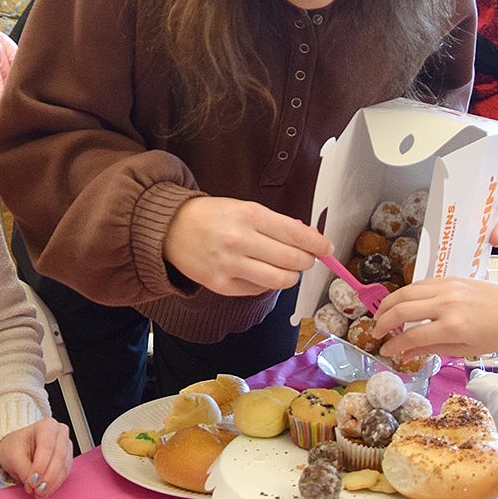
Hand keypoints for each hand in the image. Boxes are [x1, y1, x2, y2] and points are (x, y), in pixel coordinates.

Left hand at [0, 418, 72, 498]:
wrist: (16, 448)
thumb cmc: (15, 446)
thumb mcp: (13, 456)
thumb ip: (24, 470)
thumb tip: (33, 485)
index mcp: (47, 426)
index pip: (47, 446)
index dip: (41, 466)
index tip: (33, 481)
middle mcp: (60, 434)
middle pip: (59, 457)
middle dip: (48, 477)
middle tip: (37, 491)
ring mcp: (65, 447)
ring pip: (64, 467)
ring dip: (52, 483)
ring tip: (39, 494)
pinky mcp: (66, 460)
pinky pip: (64, 474)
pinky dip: (55, 484)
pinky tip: (45, 491)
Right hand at [163, 197, 331, 295]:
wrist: (170, 228)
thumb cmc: (212, 216)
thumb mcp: (244, 208)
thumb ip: (274, 224)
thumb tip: (308, 241)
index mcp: (250, 215)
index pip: (296, 234)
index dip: (317, 244)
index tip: (327, 248)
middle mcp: (241, 240)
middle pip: (293, 260)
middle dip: (306, 261)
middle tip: (305, 259)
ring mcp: (230, 265)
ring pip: (280, 280)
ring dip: (290, 277)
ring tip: (284, 269)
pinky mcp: (221, 285)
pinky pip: (258, 290)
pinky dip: (265, 283)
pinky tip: (257, 272)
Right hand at [373, 277, 497, 359]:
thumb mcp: (466, 349)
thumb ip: (432, 349)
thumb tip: (405, 354)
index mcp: (453, 327)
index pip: (412, 336)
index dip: (394, 345)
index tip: (385, 351)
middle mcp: (446, 304)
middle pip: (401, 309)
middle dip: (383, 322)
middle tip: (377, 333)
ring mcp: (446, 287)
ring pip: (405, 292)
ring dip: (388, 305)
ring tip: (382, 317)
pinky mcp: (449, 278)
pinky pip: (418, 285)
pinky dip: (404, 294)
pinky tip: (401, 304)